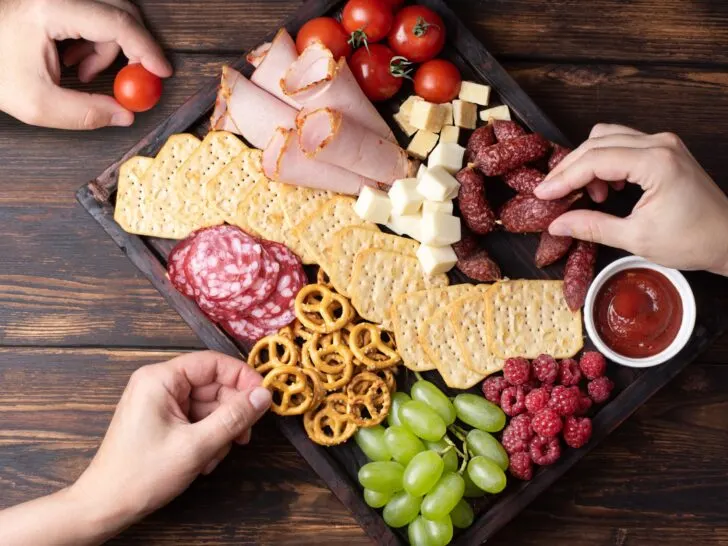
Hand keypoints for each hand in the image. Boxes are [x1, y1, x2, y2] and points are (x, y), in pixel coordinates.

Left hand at [0, 0, 171, 129]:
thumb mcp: (38, 104)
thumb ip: (86, 114)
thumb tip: (126, 115)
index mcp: (51, 10)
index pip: (117, 22)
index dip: (146, 49)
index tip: (162, 72)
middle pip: (121, 11)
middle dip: (131, 49)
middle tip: (130, 80)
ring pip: (109, 15)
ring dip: (108, 49)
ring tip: (81, 73)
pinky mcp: (58, 3)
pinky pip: (94, 16)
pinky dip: (94, 42)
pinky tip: (72, 60)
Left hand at [69, 351, 270, 527]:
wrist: (106, 506)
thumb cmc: (143, 474)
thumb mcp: (196, 446)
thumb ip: (234, 417)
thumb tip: (265, 395)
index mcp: (160, 379)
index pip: (213, 363)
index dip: (242, 378)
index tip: (263, 399)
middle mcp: (159, 384)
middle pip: (213, 385)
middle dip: (231, 412)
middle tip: (243, 437)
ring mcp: (160, 402)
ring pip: (209, 405)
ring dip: (220, 430)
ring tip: (215, 456)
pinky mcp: (163, 419)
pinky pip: (198, 418)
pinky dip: (208, 437)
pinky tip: (205, 459)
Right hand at [534, 123, 727, 274]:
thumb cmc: (693, 240)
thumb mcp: (636, 238)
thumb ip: (592, 227)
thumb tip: (558, 224)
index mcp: (655, 162)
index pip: (594, 160)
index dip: (563, 178)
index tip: (543, 194)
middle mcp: (660, 144)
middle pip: (596, 143)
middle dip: (569, 168)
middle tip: (551, 193)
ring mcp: (663, 143)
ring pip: (607, 138)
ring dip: (587, 162)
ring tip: (584, 194)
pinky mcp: (664, 149)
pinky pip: (623, 144)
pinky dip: (604, 161)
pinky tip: (606, 187)